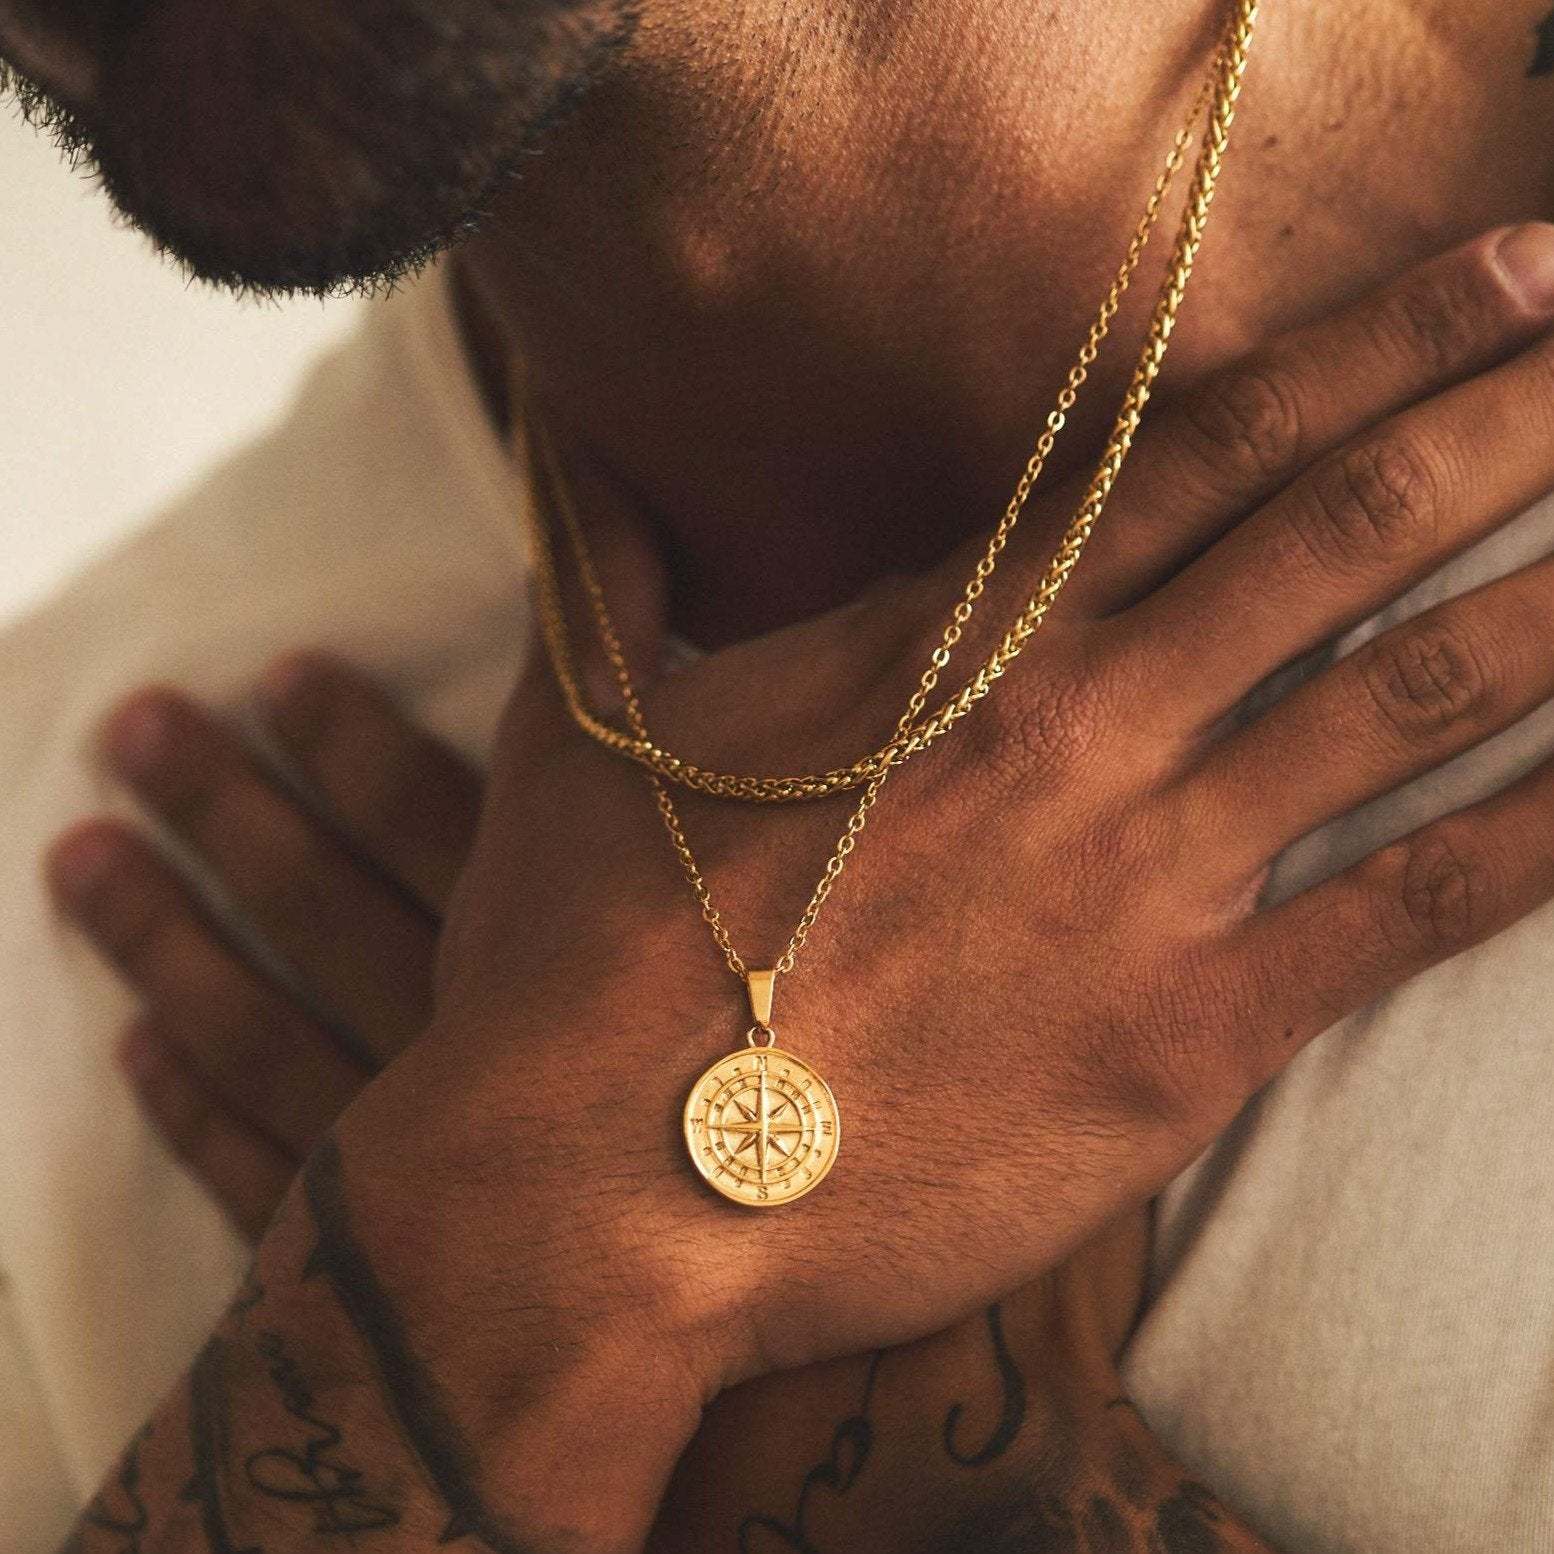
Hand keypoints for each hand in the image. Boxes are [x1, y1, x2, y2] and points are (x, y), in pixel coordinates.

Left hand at [54, 665, 1231, 1548]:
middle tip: (140, 730)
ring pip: (262, 1016)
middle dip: (228, 809)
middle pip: (321, 899)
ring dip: (170, 932)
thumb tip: (904, 700)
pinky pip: (266, 1166)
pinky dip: (195, 1094)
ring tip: (90, 852)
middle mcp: (493, 1037)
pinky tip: (139, 1044)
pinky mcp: (421, 1265)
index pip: (438, 816)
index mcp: (600, 959)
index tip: (274, 676)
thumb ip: (876, 823)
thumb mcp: (922, 972)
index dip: (347, 741)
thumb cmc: (902, 1183)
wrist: (894, 1403)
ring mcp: (442, 1158)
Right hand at [358, 223, 1553, 1404]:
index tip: (1495, 279)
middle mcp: (1074, 726)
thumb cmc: (584, 951)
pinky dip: (1533, 839)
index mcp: (949, 639)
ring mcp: (1143, 878)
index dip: (1369, 350)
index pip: (1199, 447)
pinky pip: (1401, 910)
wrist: (600, 1189)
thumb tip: (560, 432)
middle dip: (1502, 420)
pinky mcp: (1184, 1036)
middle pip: (1337, 532)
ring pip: (1405, 698)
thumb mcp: (585, 720)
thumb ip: (609, 553)